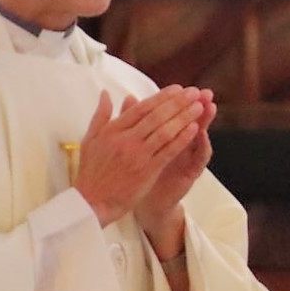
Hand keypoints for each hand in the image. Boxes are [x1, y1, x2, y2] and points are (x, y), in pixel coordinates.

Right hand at [72, 87, 204, 227]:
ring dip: (184, 117)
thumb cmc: (91, 171)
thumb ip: (101, 115)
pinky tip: (194, 129)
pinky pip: (168, 151)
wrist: (92, 202)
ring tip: (199, 107)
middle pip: (156, 116)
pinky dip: (181, 139)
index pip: (141, 108)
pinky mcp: (147, 170)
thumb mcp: (90, 139)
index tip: (177, 89)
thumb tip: (106, 93)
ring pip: (165, 131)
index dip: (162, 97)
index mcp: (113, 130)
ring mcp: (137, 155)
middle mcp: (126, 139)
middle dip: (178, 102)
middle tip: (194, 92)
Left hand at [134, 88, 216, 257]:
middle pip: (191, 121)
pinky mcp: (191, 173)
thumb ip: (133, 122)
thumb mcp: (135, 144)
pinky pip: (199, 158)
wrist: (147, 202)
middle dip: (198, 105)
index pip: (175, 113)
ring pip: (200, 136)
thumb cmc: (141, 172)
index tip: (182, 87)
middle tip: (205, 92)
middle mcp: (181, 144)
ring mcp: (188, 158)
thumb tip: (128, 97)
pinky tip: (202, 134)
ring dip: (206, 121)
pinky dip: (202, 145)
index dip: (178, 100)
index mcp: (168, 135)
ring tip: (209, 107)